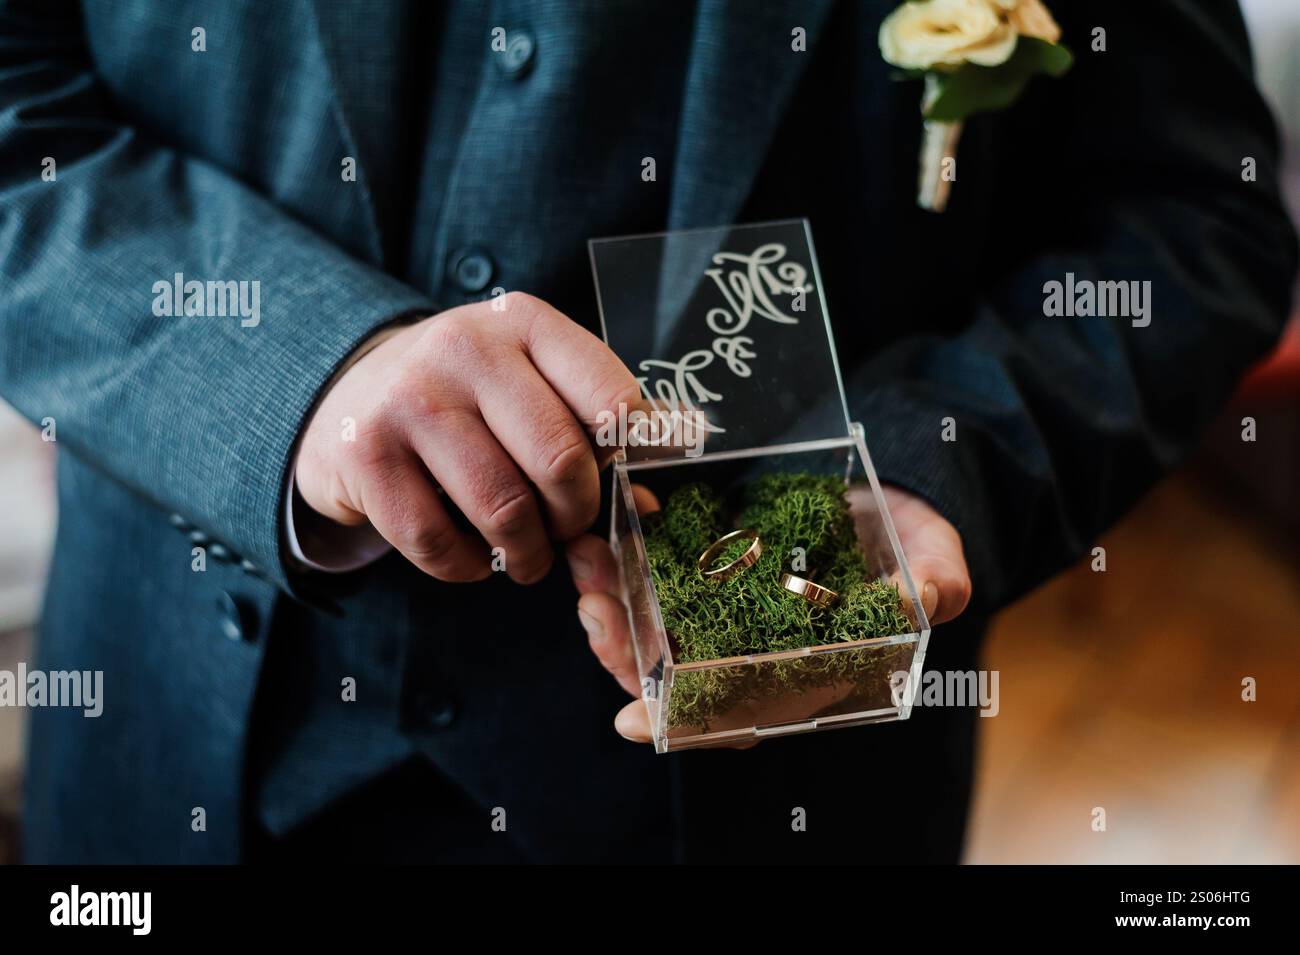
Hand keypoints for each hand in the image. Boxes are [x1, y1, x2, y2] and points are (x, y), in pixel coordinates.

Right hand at [295, 293, 640, 583]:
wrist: (350, 394)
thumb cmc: (467, 396)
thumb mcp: (529, 383)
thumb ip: (592, 431)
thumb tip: (653, 508)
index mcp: (525, 322)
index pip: (611, 396)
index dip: (629, 455)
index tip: (617, 479)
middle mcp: (465, 348)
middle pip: (560, 460)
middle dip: (576, 515)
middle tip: (567, 528)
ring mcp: (410, 400)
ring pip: (503, 509)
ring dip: (526, 553)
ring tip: (526, 555)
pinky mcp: (367, 456)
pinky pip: (439, 543)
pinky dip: (467, 568)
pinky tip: (471, 556)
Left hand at [565, 483, 970, 743]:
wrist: (889, 492)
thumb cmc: (913, 538)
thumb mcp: (934, 554)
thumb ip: (937, 579)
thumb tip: (925, 598)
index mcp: (808, 667)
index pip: (745, 711)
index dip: (690, 721)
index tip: (633, 719)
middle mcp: (757, 649)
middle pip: (679, 674)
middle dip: (626, 652)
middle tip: (594, 612)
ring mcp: (727, 611)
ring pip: (654, 630)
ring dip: (612, 606)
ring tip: (586, 565)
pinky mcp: (707, 570)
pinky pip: (653, 580)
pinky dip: (622, 566)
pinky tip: (601, 538)